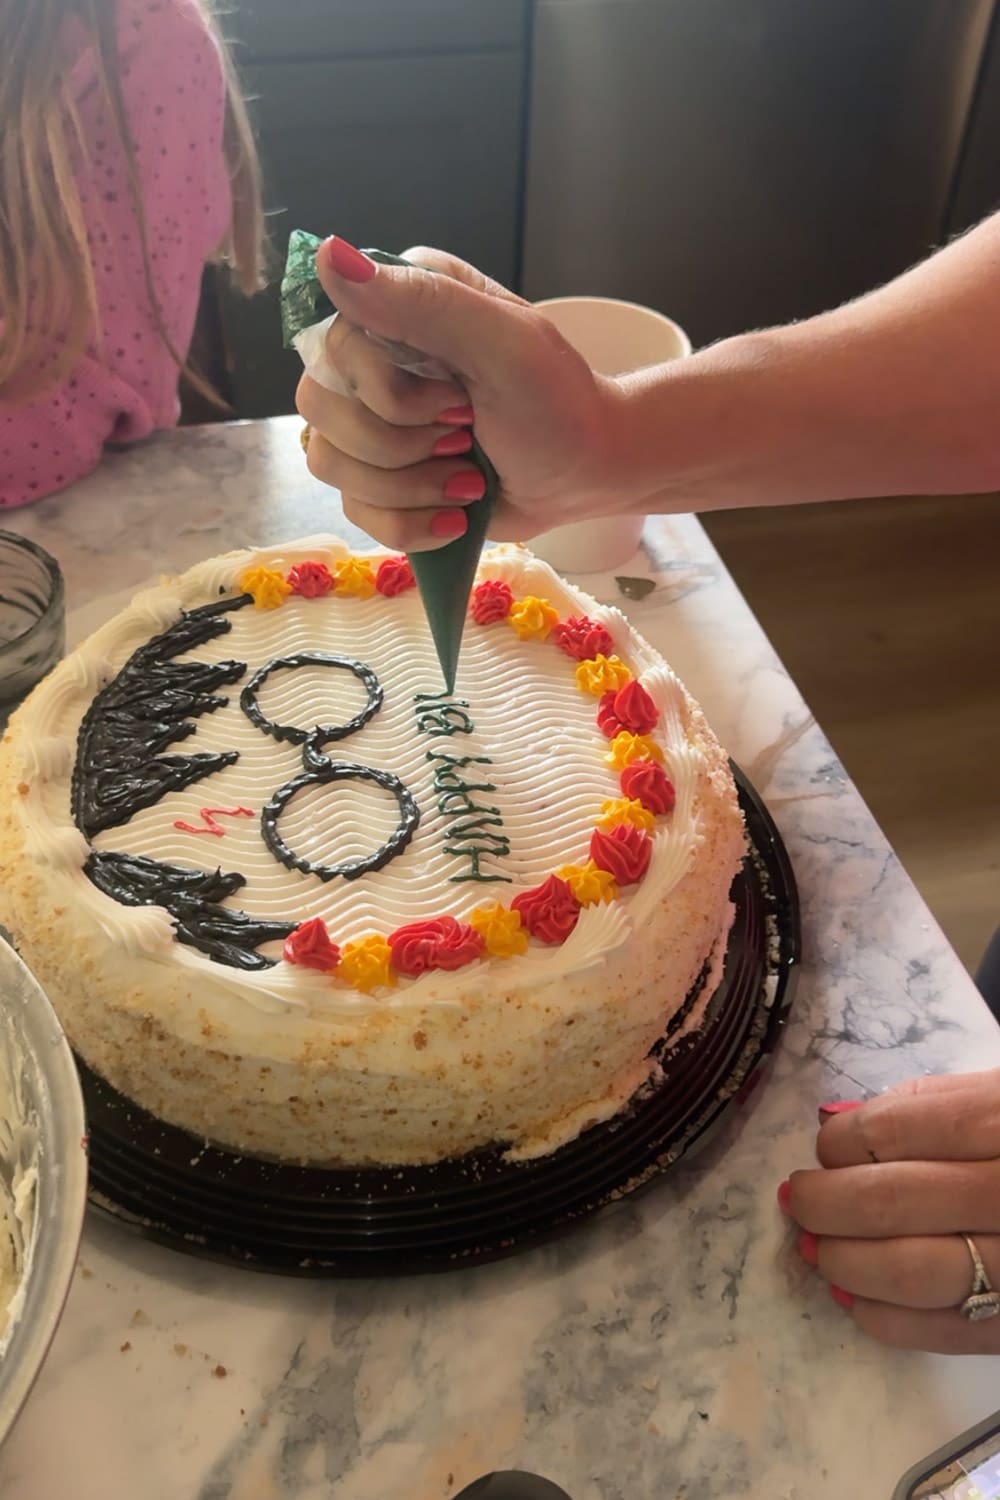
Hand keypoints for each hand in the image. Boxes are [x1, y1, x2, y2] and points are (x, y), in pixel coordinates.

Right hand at [296, 236, 631, 550]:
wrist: (586, 473)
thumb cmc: (557, 402)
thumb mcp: (504, 344)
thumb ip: (421, 302)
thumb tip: (327, 256)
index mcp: (399, 303)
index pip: (334, 345)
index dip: (389, 394)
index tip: (460, 402)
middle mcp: (372, 356)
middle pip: (320, 408)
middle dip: (401, 445)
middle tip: (467, 437)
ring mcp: (370, 419)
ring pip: (328, 463)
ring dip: (408, 488)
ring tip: (469, 482)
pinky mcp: (379, 477)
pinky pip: (352, 509)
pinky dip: (409, 524)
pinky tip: (455, 514)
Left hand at [781, 1071, 999, 1351]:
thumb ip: (925, 1105)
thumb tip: (837, 1124)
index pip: (892, 1131)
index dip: (840, 1144)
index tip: (824, 1149)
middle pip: (891, 1201)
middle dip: (826, 1203)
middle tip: (799, 1199)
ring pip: (912, 1272)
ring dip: (845, 1262)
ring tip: (816, 1247)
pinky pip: (946, 1331)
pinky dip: (885, 1318)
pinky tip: (855, 1296)